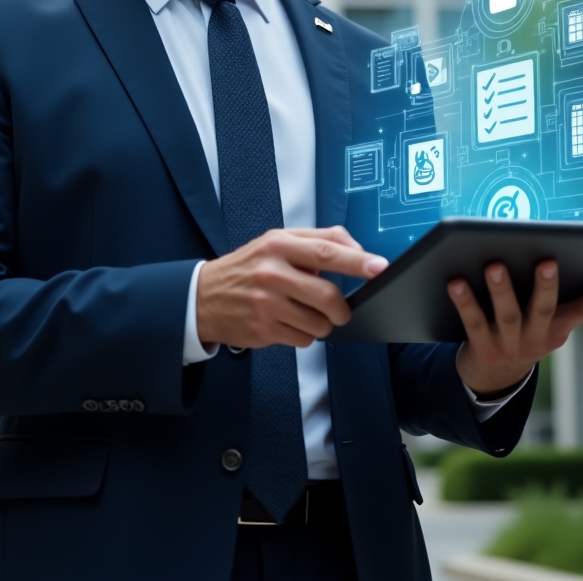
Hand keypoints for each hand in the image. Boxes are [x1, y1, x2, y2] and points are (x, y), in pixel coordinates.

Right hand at [196, 226, 387, 348]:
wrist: (202, 296)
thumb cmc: (247, 268)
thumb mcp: (276, 242)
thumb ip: (315, 241)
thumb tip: (356, 251)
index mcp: (279, 245)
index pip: (327, 251)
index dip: (358, 261)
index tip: (380, 267)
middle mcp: (272, 272)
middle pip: (328, 295)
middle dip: (342, 309)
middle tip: (341, 310)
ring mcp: (266, 303)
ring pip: (319, 323)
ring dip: (321, 324)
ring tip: (304, 313)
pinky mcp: (263, 329)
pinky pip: (303, 340)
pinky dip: (304, 335)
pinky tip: (287, 322)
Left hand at [447, 260, 582, 397]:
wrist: (491, 375)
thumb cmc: (518, 330)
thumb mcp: (539, 320)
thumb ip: (543, 293)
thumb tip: (546, 253)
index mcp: (556, 329)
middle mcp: (536, 339)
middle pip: (543, 310)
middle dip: (546, 286)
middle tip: (547, 261)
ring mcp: (511, 346)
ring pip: (508, 315)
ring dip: (502, 289)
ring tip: (495, 265)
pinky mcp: (484, 350)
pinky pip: (473, 322)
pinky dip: (465, 302)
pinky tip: (455, 282)